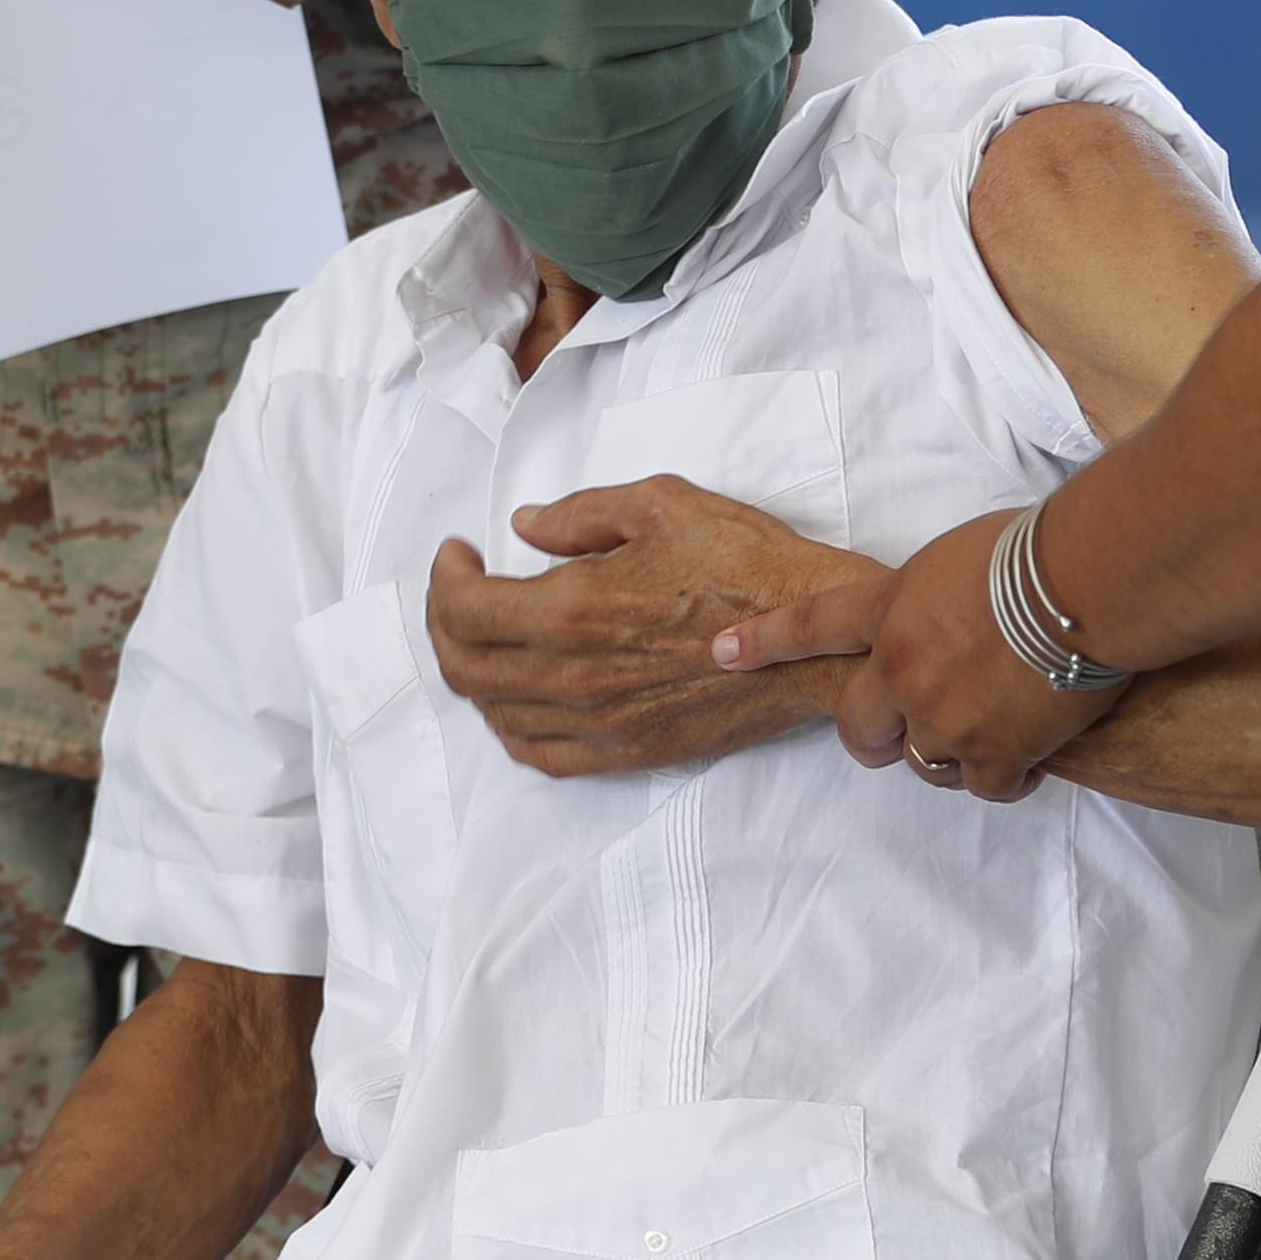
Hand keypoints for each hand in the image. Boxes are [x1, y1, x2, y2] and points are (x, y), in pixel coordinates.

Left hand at [426, 478, 865, 775]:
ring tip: (487, 636)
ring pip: (493, 714)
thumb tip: (526, 526)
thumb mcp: (662, 505)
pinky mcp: (626, 752)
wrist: (815, 642)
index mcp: (572, 610)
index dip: (445, 578)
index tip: (461, 553)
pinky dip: (509, 725)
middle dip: (445, 623)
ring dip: (473, 672)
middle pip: (463, 667)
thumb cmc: (748, 564)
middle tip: (462, 589)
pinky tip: (518, 694)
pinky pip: (538, 754)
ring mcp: (598, 724)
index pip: (463, 611)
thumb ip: (580, 515)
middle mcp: (573, 677)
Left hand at [773, 508, 1108, 803]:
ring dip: (952, 753)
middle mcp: (903, 671)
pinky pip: (986, 788)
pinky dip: (1010, 776)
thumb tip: (947, 617)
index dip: (763, 642)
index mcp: (890, 610)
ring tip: (996, 725)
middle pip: (860, 730)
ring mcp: (944, 719)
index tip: (721, 654)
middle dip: (878, 736)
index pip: (810, 627)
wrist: (1090, 582)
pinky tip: (1033, 754)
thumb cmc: (1041, 549)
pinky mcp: (995, 754)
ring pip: (924, 765)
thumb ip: (930, 597)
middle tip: (907, 731)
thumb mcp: (958, 556)